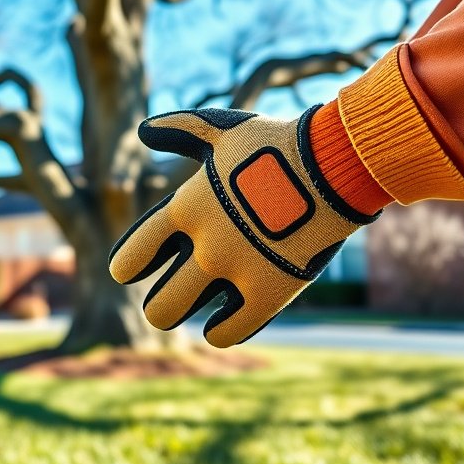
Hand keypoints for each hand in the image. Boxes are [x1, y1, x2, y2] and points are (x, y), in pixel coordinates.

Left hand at [108, 105, 379, 346]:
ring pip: (180, 318)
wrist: (334, 162)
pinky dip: (222, 330)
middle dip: (161, 303)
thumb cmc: (276, 144)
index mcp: (185, 208)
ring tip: (194, 305)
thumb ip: (179, 130)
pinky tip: (225, 322)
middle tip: (172, 296)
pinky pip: (228, 332)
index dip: (129, 268)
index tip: (131, 272)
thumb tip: (145, 130)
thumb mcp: (222, 130)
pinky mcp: (271, 291)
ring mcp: (237, 271)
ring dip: (185, 314)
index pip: (132, 258)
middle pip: (158, 306)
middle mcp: (204, 245)